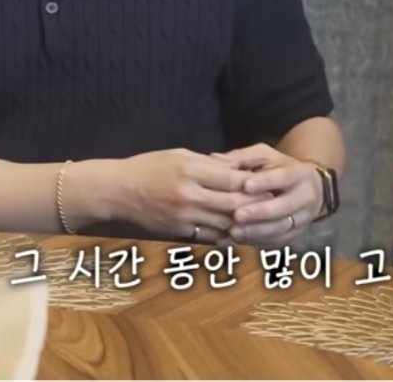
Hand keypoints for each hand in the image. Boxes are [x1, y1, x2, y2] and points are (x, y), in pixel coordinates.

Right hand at [95, 149, 260, 243]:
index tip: (269, 183)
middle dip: (256, 206)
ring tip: (262, 221)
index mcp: (191, 170)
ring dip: (244, 224)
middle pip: (233, 204)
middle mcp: (189, 195)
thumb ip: (209, 163)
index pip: (232, 179)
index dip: (254, 183)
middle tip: (274, 205)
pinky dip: (225, 236)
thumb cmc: (149, 167)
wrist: (117, 191)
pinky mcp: (177, 232)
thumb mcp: (179, 155)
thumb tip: (238, 169)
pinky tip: (238, 233)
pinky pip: (209, 237)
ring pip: (224, 224)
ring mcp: (183, 216)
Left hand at [212, 143, 323, 246]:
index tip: (247, 185)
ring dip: (257, 232)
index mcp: (299, 174)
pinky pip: (275, 242)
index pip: (284, 177)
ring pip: (281, 229)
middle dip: (261, 212)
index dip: (267, 182)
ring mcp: (301, 220)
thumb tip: (217, 160)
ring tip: (234, 232)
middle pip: (285, 207)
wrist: (309, 190)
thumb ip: (244, 158)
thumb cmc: (279, 170)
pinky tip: (235, 241)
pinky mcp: (294, 236)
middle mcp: (305, 198)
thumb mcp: (266, 157)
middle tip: (238, 215)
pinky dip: (255, 242)